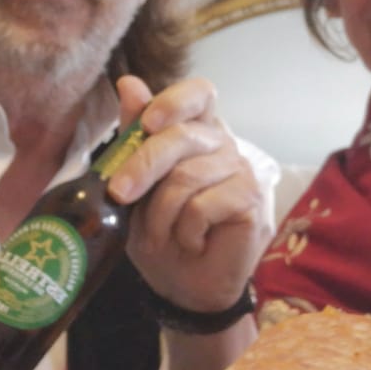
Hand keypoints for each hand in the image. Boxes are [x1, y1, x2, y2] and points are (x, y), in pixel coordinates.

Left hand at [107, 75, 272, 316]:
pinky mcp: (252, 201)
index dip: (175, 100)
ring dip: (161, 214)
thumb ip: (135, 135)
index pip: (199, 93)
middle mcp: (223, 145)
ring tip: (162, 236)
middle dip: (143, 165)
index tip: (148, 122)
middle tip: (119, 194)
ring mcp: (242, 171)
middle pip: (183, 136)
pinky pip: (203, 206)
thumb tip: (128, 83)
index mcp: (197, 133)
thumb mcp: (135, 186)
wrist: (184, 287)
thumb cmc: (162, 233)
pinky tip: (192, 242)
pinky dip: (186, 230)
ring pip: (187, 177)